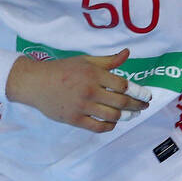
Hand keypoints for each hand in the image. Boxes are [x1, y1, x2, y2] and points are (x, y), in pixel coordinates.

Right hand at [7, 48, 151, 132]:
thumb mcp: (85, 61)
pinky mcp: (74, 119)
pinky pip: (98, 126)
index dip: (139, 92)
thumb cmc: (62, 69)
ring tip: (133, 114)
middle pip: (121, 102)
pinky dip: (110, 126)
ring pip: (112, 115)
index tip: (147, 95)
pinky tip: (115, 122)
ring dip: (127, 116)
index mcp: (93, 74)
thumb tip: (127, 53)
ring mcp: (81, 106)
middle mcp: (89, 90)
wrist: (34, 82)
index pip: (123, 85)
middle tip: (144, 106)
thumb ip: (108, 61)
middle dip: (138, 105)